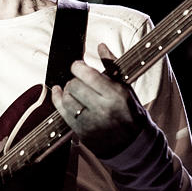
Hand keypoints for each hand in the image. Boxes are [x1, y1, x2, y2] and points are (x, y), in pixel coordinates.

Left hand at [51, 43, 147, 157]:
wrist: (133, 144)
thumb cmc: (130, 112)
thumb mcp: (125, 87)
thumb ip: (112, 65)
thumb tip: (100, 46)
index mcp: (116, 95)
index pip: (87, 75)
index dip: (77, 67)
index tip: (78, 66)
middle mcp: (103, 109)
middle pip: (74, 86)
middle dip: (73, 80)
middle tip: (78, 81)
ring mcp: (92, 122)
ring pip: (66, 99)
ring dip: (66, 91)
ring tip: (72, 90)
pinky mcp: (82, 133)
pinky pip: (62, 113)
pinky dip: (58, 100)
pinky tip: (59, 93)